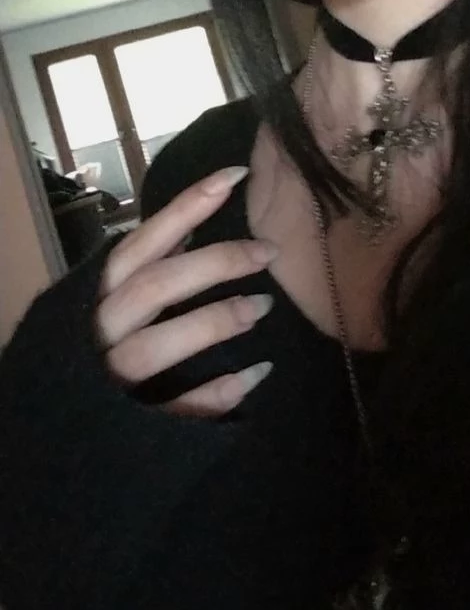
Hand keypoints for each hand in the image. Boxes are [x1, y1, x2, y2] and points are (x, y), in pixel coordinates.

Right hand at [95, 165, 277, 417]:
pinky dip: (217, 392)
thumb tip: (192, 227)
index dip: (188, 206)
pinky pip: (176, 409)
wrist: (61, 434)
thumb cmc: (97, 351)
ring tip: (263, 306)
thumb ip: (147, 269)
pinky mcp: (131, 426)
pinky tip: (258, 373)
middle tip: (268, 250)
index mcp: (99, 294)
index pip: (144, 242)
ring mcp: (112, 379)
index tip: (237, 174)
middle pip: (154, 287)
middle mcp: (100, 331)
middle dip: (214, 264)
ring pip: (156, 346)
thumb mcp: (114, 302)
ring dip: (214, 321)